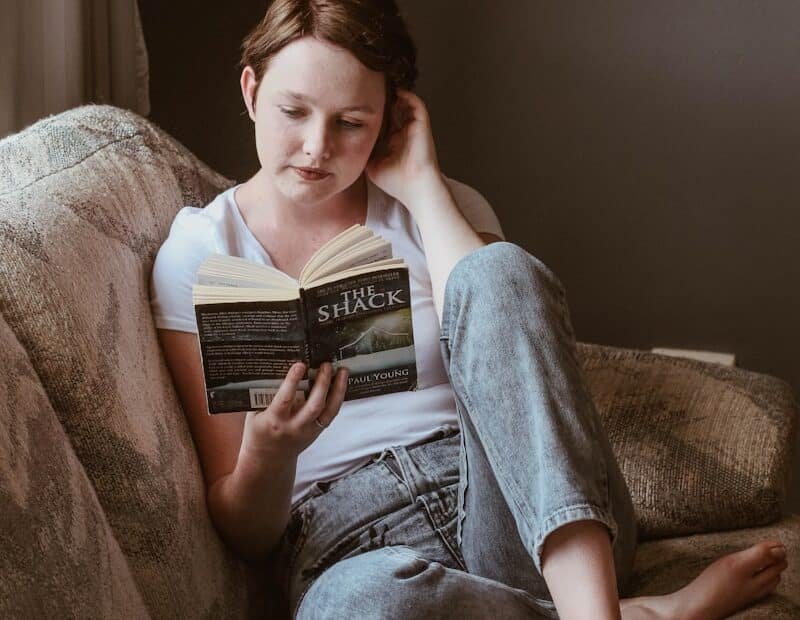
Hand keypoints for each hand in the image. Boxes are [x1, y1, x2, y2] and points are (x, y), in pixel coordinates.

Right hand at [240, 361, 347, 461]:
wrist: (268, 460)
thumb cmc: (258, 432)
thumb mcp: (255, 414)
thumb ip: (265, 396)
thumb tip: (277, 368)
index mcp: (274, 421)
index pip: (285, 399)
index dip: (292, 381)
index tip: (300, 364)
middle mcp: (294, 427)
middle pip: (314, 405)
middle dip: (322, 383)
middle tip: (326, 364)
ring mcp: (308, 431)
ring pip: (329, 410)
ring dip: (338, 389)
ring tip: (342, 371)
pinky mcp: (318, 432)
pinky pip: (331, 414)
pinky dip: (338, 398)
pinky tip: (341, 384)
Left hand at [366, 89, 443, 207]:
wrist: (415, 188)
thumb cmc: (395, 182)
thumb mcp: (372, 166)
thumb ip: (364, 153)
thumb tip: (348, 144)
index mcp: (394, 142)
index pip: (383, 122)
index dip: (372, 113)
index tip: (356, 104)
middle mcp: (404, 133)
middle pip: (392, 109)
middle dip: (380, 100)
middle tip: (364, 89)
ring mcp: (413, 128)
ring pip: (404, 103)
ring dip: (393, 94)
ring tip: (378, 85)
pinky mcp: (422, 124)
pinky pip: (416, 103)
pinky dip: (406, 94)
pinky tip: (394, 90)